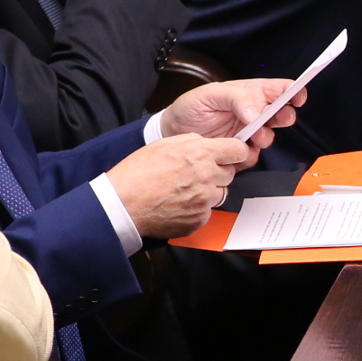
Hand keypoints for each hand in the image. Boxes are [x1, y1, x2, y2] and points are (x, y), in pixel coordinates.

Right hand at [105, 134, 252, 238]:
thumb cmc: (137, 173)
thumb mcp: (164, 144)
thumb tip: (208, 142)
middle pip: (230, 173)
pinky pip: (208, 211)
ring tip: (184, 189)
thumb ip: (192, 141)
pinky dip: (198, 208)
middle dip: (217, 171)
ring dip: (208, 191)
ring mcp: (205, 201)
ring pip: (220, 193)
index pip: (239, 151)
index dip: (235, 152)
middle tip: (195, 173)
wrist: (123, 203)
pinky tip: (179, 203)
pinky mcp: (199, 219)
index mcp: (200, 155)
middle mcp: (207, 177)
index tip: (230, 154)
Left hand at [158, 76, 295, 153]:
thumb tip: (257, 113)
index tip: (297, 98)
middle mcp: (254, 112)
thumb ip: (236, 98)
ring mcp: (249, 132)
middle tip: (273, 120)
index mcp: (250, 92)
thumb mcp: (210, 94)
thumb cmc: (191, 107)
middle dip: (283, 117)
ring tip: (251, 136)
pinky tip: (236, 148)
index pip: (279, 89)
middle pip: (282, 113)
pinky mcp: (241, 151)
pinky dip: (249, 154)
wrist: (173, 132)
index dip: (293, 92)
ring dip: (264, 137)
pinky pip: (255, 155)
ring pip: (270, 137)